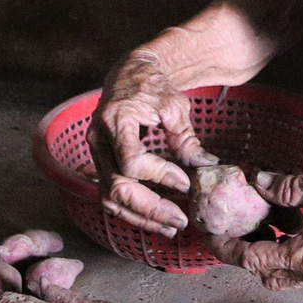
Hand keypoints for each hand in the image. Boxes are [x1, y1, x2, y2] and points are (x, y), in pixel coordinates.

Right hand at [87, 52, 217, 235]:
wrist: (130, 75)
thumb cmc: (152, 87)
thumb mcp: (174, 107)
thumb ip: (186, 139)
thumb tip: (205, 166)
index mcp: (116, 120)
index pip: (132, 161)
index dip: (160, 176)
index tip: (186, 183)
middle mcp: (99, 140)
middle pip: (116, 187)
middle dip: (150, 209)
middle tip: (180, 220)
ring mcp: (96, 154)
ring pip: (110, 198)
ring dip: (141, 217)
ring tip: (170, 227)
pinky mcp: (101, 164)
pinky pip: (111, 196)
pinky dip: (133, 211)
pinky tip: (156, 220)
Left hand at [208, 173, 302, 288]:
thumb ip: (285, 188)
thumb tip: (256, 180)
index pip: (250, 259)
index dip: (225, 248)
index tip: (210, 235)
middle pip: (262, 273)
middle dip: (243, 255)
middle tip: (231, 231)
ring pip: (279, 271)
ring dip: (264, 251)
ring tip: (256, 223)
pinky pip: (297, 263)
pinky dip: (283, 247)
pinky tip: (285, 220)